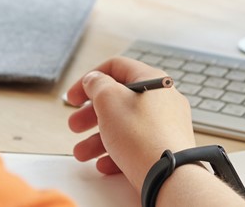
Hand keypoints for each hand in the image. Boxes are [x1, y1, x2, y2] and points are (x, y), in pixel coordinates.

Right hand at [65, 57, 197, 190]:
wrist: (168, 175)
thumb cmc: (142, 136)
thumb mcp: (109, 100)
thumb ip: (96, 84)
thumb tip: (94, 80)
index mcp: (152, 80)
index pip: (116, 68)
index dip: (89, 79)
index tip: (75, 97)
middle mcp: (163, 100)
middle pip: (118, 100)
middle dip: (91, 114)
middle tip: (75, 125)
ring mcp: (167, 125)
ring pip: (125, 126)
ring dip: (98, 138)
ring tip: (82, 153)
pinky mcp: (166, 148)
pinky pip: (137, 146)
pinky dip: (117, 153)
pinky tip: (104, 164)